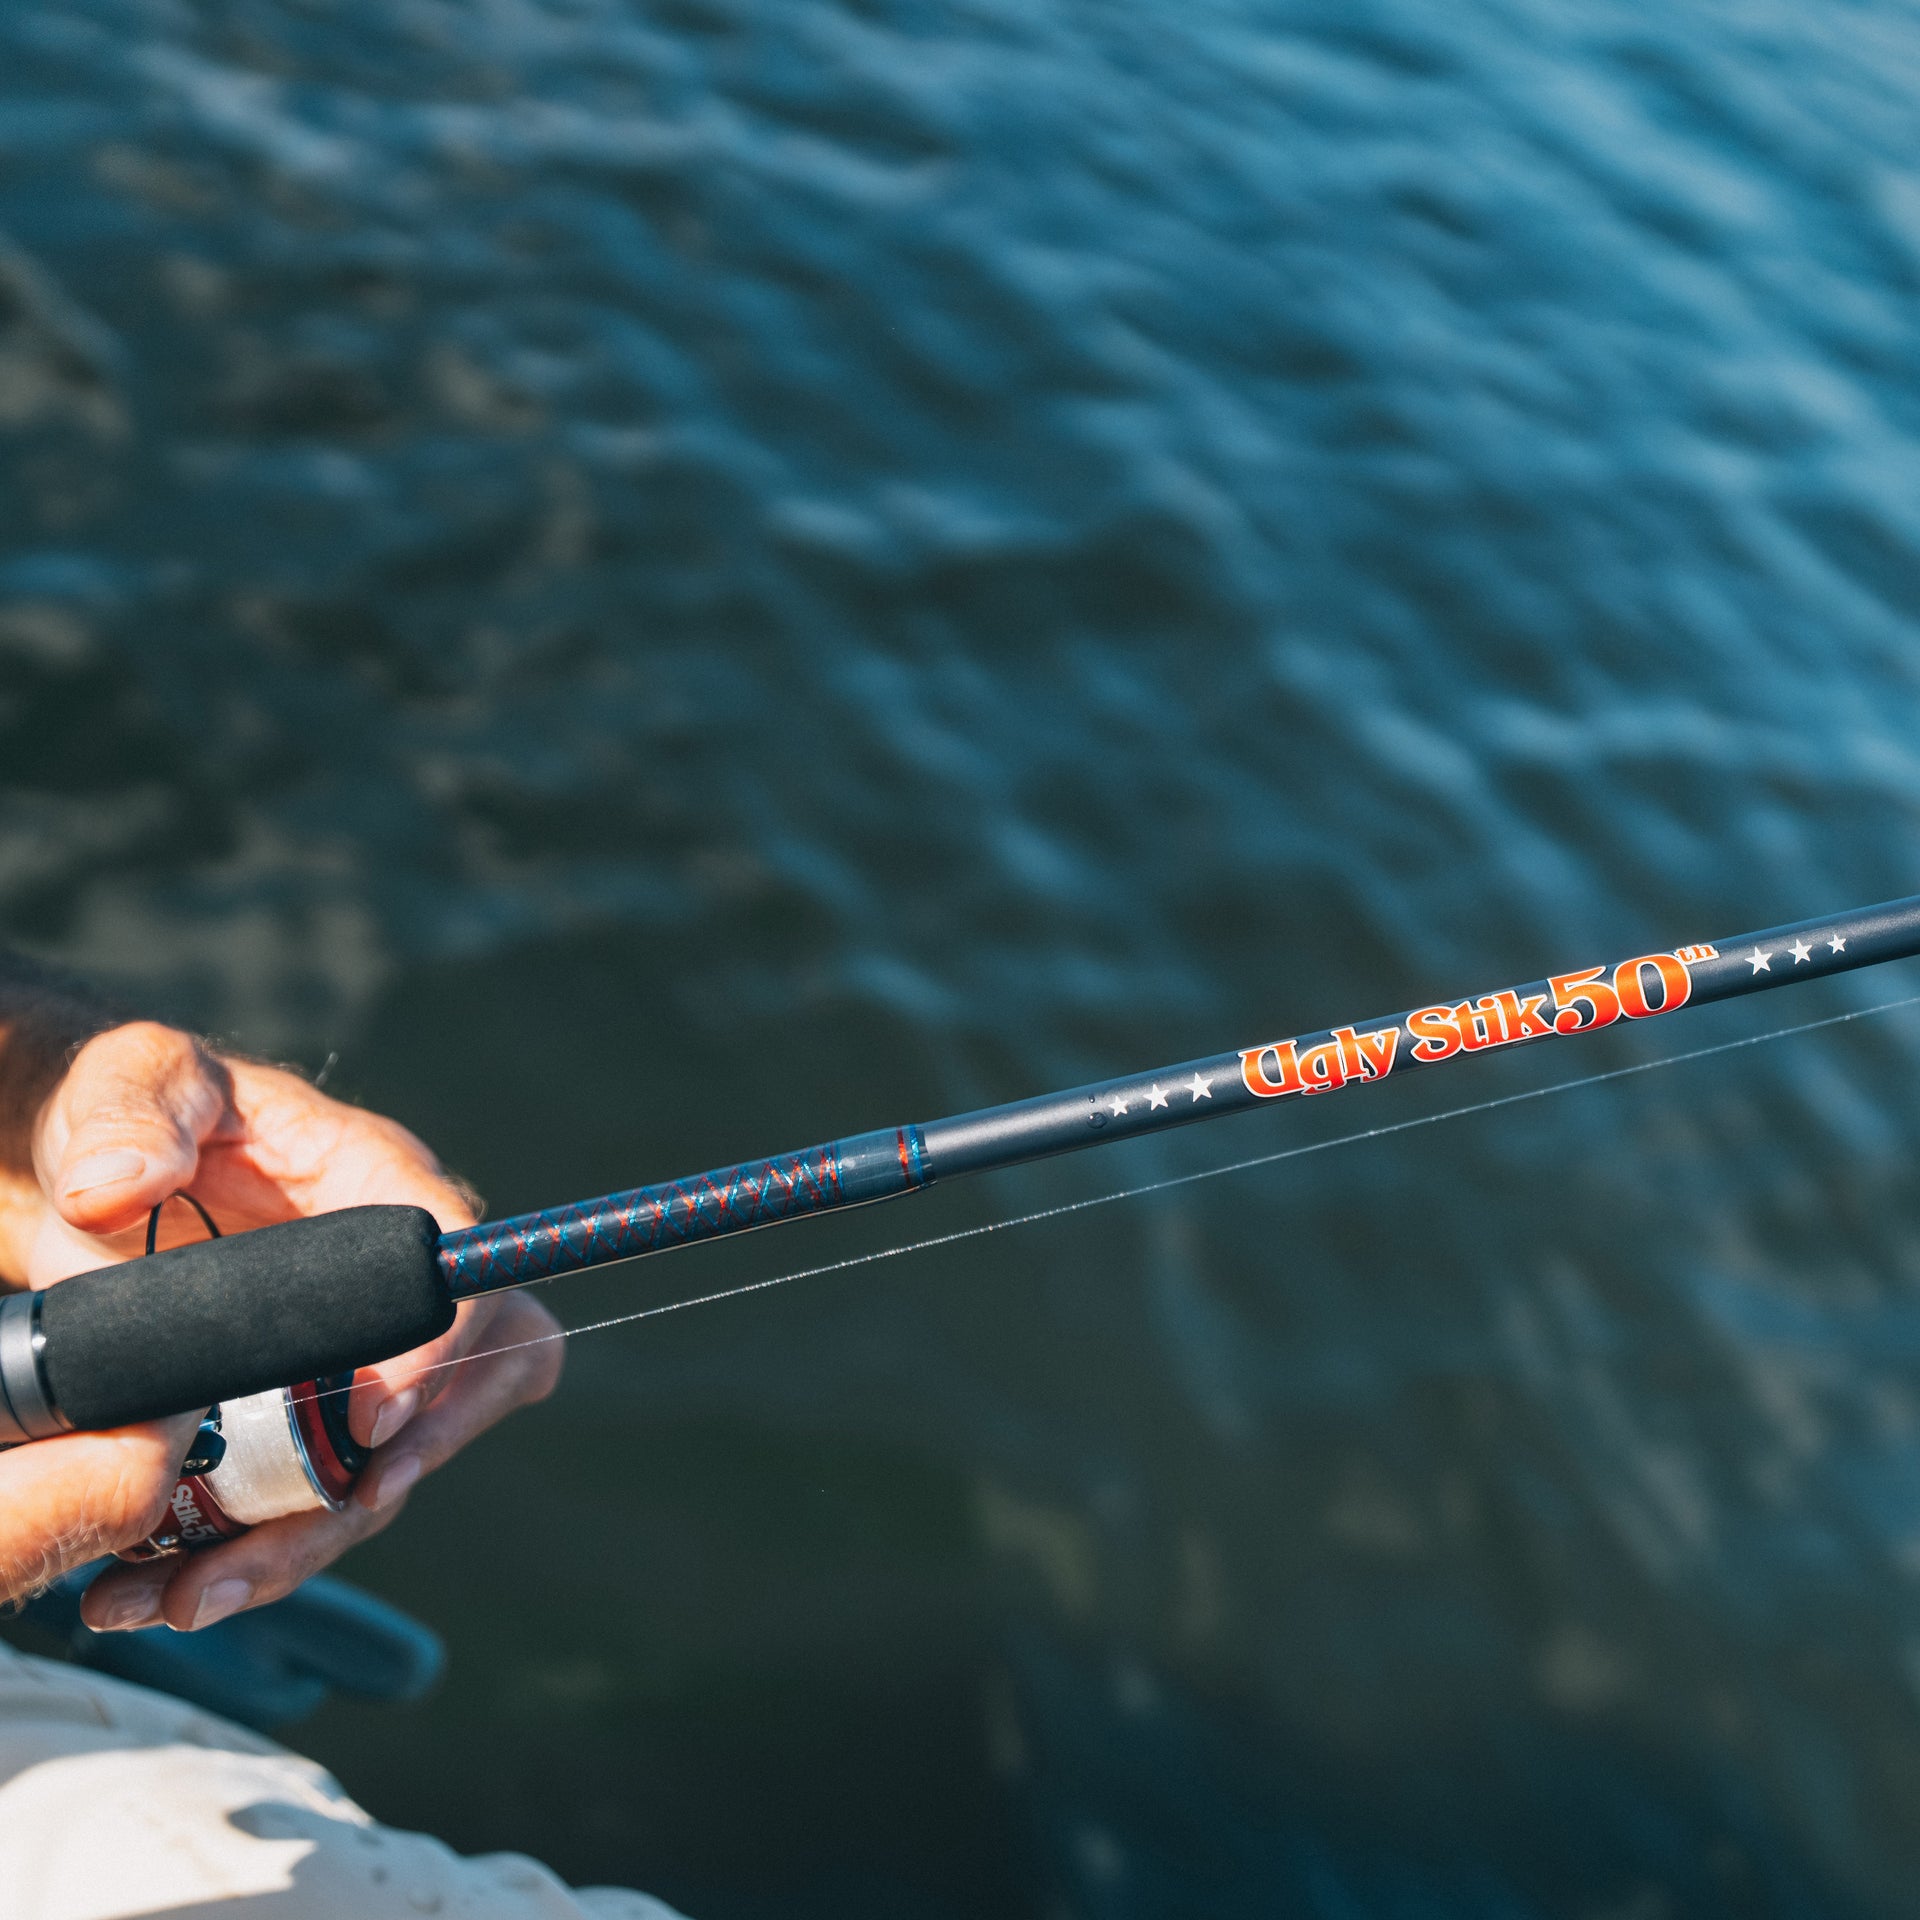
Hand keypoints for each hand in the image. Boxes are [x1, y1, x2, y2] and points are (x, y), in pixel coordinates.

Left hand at [0, 1021, 561, 1627]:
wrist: (76, 1167)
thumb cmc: (127, 1103)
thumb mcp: (127, 1081)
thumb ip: (131, 1115)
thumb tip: (120, 1189)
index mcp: (374, 1183)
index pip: (456, 1267)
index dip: (442, 1349)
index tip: (372, 1423)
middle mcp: (386, 1282)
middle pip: (469, 1387)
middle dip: (399, 1474)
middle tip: (298, 1533)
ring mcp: (345, 1360)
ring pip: (384, 1473)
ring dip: (301, 1548)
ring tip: (182, 1601)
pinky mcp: (289, 1422)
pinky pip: (305, 1506)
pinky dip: (240, 1562)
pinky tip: (146, 1592)